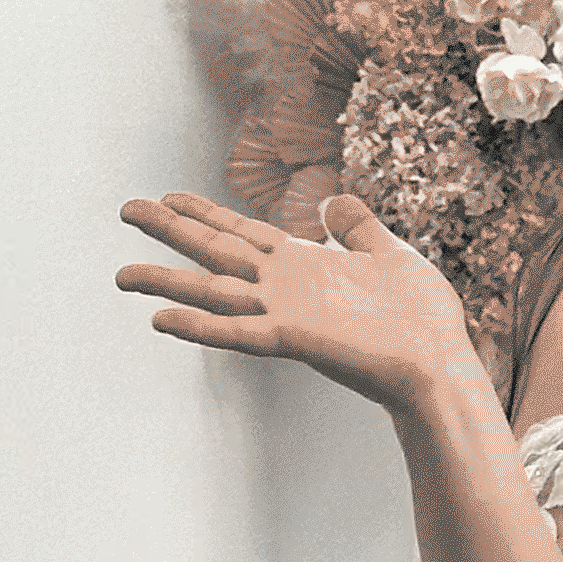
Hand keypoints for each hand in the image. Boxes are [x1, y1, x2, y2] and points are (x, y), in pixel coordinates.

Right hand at [115, 186, 472, 419]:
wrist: (440, 365)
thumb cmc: (422, 317)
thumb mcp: (391, 253)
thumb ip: (357, 226)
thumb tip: (333, 202)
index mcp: (304, 263)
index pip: (243, 233)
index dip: (206, 213)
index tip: (169, 196)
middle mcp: (285, 286)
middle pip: (217, 251)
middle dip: (171, 231)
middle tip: (125, 210)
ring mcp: (285, 312)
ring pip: (214, 291)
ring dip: (166, 282)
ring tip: (122, 275)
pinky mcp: (293, 338)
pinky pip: (237, 331)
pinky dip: (199, 327)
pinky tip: (161, 320)